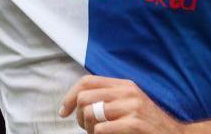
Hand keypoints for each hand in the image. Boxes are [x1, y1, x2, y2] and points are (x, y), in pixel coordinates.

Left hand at [60, 75, 185, 133]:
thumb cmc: (146, 124)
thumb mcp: (129, 104)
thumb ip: (109, 98)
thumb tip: (78, 101)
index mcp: (124, 85)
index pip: (86, 81)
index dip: (70, 96)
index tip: (64, 112)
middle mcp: (127, 92)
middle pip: (85, 97)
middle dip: (79, 116)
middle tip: (86, 129)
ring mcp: (132, 107)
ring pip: (91, 113)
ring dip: (88, 129)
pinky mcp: (134, 124)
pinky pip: (101, 129)